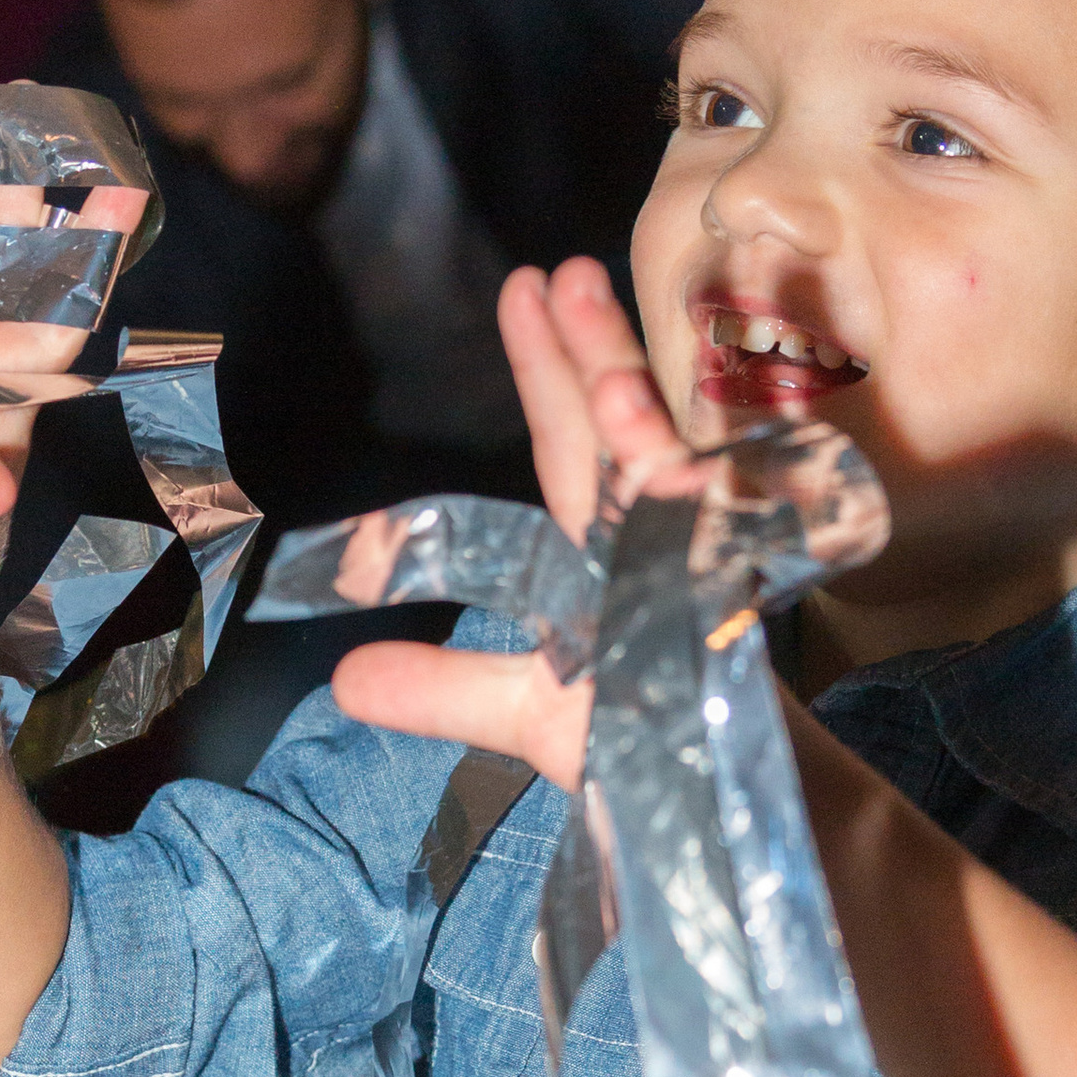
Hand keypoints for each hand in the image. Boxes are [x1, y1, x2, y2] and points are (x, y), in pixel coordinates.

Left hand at [329, 256, 706, 791]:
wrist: (711, 808)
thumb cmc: (640, 744)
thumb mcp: (523, 713)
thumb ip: (442, 690)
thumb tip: (342, 681)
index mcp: (599, 549)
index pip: (569, 441)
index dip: (548, 366)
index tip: (526, 288)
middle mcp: (651, 540)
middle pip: (615, 426)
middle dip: (590, 347)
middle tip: (561, 269)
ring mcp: (698, 564)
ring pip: (659, 464)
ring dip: (624, 399)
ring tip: (590, 331)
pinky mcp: (733, 603)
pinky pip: (707, 538)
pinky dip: (683, 496)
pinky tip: (658, 453)